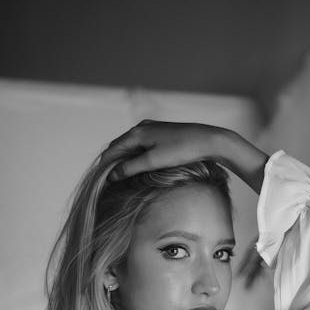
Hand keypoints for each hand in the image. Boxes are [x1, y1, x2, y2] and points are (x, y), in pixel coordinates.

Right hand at [99, 120, 226, 180]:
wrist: (208, 140)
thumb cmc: (181, 150)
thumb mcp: (153, 161)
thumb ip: (131, 167)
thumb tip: (112, 175)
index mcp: (136, 132)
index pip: (111, 150)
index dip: (104, 167)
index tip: (101, 182)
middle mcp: (141, 127)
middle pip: (118, 146)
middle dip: (111, 163)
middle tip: (107, 181)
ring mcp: (151, 128)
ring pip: (129, 145)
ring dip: (122, 159)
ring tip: (119, 176)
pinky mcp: (160, 133)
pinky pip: (139, 144)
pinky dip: (133, 155)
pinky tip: (136, 166)